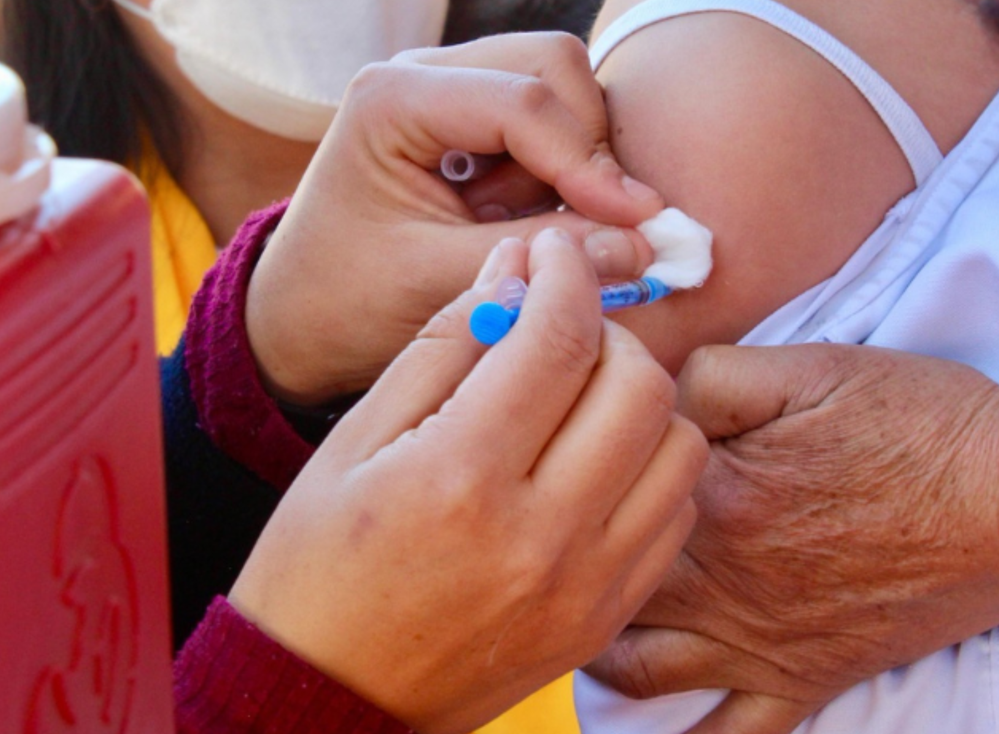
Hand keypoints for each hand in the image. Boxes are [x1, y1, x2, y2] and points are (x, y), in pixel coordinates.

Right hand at [229, 229, 704, 733]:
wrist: (330, 698)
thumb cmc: (319, 566)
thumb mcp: (356, 440)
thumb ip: (446, 346)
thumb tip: (517, 271)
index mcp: (461, 478)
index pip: (558, 340)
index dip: (564, 273)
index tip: (552, 251)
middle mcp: (540, 535)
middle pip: (641, 386)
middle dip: (609, 332)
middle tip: (564, 331)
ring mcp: (586, 586)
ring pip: (680, 448)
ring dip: (642, 401)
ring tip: (583, 400)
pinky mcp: (606, 618)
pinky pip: (676, 515)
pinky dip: (651, 469)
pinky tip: (597, 463)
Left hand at [246, 32, 665, 406]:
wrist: (302, 317)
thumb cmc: (349, 305)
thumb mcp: (441, 287)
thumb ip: (542, 261)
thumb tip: (647, 248)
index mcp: (394, 99)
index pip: (524, 102)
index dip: (591, 164)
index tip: (642, 225)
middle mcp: (423, 74)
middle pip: (554, 67)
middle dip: (585, 149)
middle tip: (580, 228)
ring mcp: (450, 89)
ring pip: (563, 90)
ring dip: (570, 164)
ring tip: (520, 229)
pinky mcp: (472, 117)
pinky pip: (550, 124)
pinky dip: (557, 173)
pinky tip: (514, 220)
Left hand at [584, 344, 998, 731]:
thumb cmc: (922, 424)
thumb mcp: (814, 366)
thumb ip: (714, 374)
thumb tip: (642, 380)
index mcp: (714, 493)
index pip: (600, 478)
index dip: (567, 455)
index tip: (548, 441)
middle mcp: (720, 578)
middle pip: (598, 578)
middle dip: (555, 555)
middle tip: (529, 539)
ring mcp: (758, 642)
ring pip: (635, 669)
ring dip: (591, 646)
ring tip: (573, 617)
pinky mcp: (804, 682)